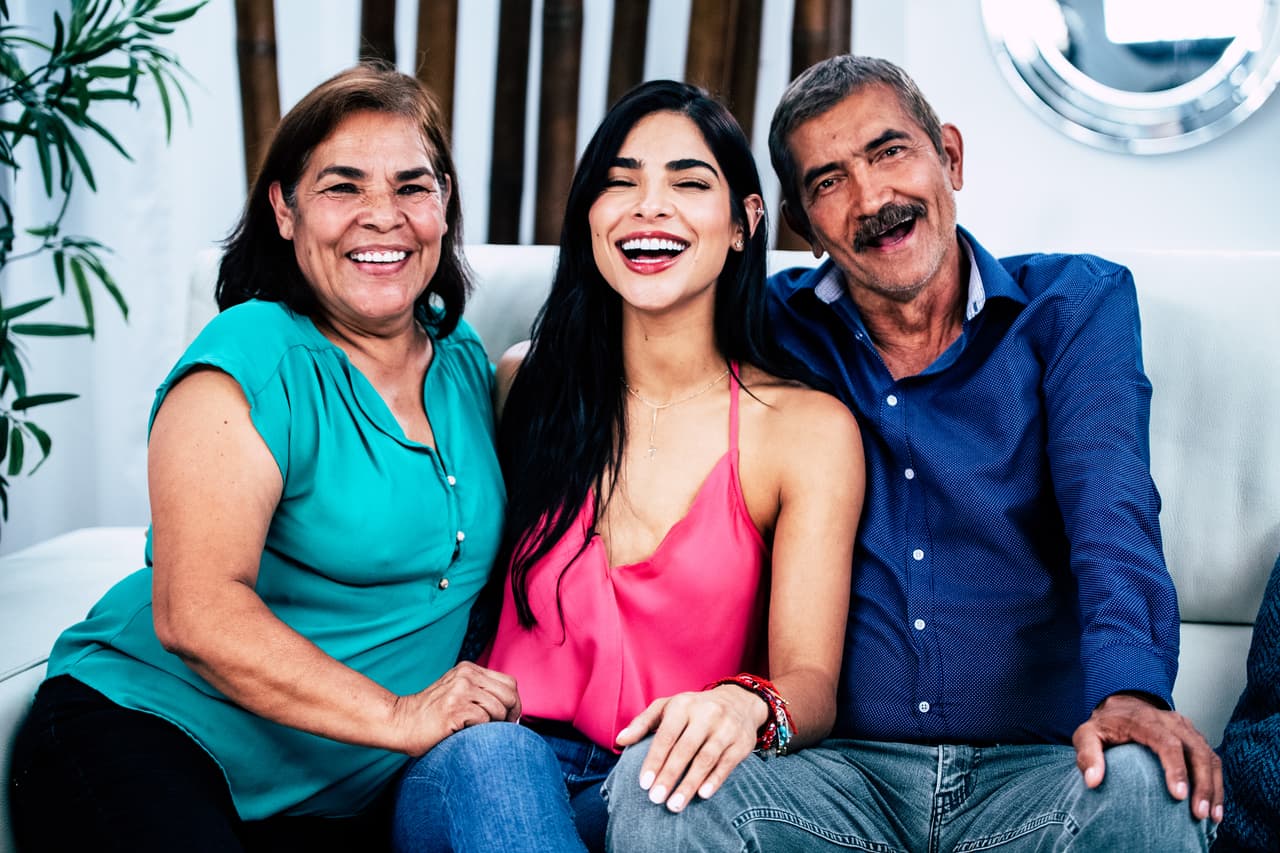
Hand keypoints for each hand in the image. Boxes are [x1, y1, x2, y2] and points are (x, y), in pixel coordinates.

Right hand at [391, 661, 520, 755]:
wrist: (400, 723)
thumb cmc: (431, 715)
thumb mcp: (457, 692)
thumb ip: (480, 692)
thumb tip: (513, 708)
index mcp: (469, 669)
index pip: (509, 683)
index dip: (515, 703)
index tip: (510, 719)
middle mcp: (466, 675)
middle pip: (509, 694)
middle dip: (511, 715)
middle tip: (503, 730)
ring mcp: (460, 690)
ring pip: (498, 709)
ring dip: (494, 725)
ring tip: (478, 732)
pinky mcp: (454, 708)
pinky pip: (484, 721)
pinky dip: (480, 731)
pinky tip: (465, 733)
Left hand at [614, 685, 767, 812]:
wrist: (738, 701)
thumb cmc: (693, 709)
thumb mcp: (667, 707)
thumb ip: (642, 723)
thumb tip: (619, 740)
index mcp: (683, 705)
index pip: (666, 736)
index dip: (655, 760)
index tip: (644, 784)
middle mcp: (706, 714)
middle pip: (685, 749)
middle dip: (669, 776)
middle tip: (656, 799)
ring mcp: (726, 728)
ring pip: (706, 759)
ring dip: (689, 784)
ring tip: (674, 805)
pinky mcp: (741, 742)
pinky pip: (726, 764)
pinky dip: (714, 780)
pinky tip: (702, 795)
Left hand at [1072, 692, 1221, 821]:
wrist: (1120, 706)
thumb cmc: (1104, 725)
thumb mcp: (1086, 735)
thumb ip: (1087, 754)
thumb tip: (1093, 781)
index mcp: (1144, 720)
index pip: (1167, 742)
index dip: (1176, 769)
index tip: (1178, 796)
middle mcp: (1170, 721)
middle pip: (1196, 751)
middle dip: (1202, 784)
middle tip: (1199, 813)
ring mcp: (1186, 728)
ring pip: (1209, 756)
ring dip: (1214, 787)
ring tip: (1211, 817)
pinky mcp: (1194, 737)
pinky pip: (1212, 759)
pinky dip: (1217, 783)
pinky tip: (1214, 807)